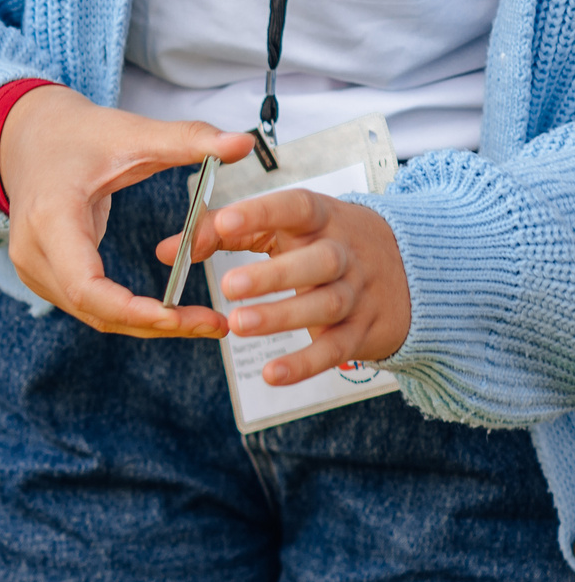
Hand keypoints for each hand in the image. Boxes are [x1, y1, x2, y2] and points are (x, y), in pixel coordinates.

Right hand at [0, 86, 249, 337]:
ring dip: (146, 325)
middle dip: (155, 324)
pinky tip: (169, 311)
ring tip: (202, 322)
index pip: (87, 286)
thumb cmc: (76, 135)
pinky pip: (89, 307)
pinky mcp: (44, 277)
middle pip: (95, 310)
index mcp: (51, 219)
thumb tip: (243, 143)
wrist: (28, 139)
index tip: (180, 316)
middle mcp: (34, 254)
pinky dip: (130, 314)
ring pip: (94, 316)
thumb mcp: (132, 132)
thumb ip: (187, 140)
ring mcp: (34, 271)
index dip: (133, 309)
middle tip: (215, 324)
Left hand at [161, 187, 409, 383]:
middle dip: (275, 274)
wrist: (414, 271)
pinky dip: (304, 364)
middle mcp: (346, 253)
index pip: (297, 207)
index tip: (225, 221)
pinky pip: (335, 350)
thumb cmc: (326, 243)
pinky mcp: (361, 332)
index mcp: (323, 219)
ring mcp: (358, 293)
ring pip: (325, 305)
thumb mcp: (286, 228)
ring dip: (282, 317)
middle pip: (319, 261)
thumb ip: (225, 234)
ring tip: (238, 325)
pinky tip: (271, 374)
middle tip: (228, 285)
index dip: (263, 212)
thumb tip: (166, 251)